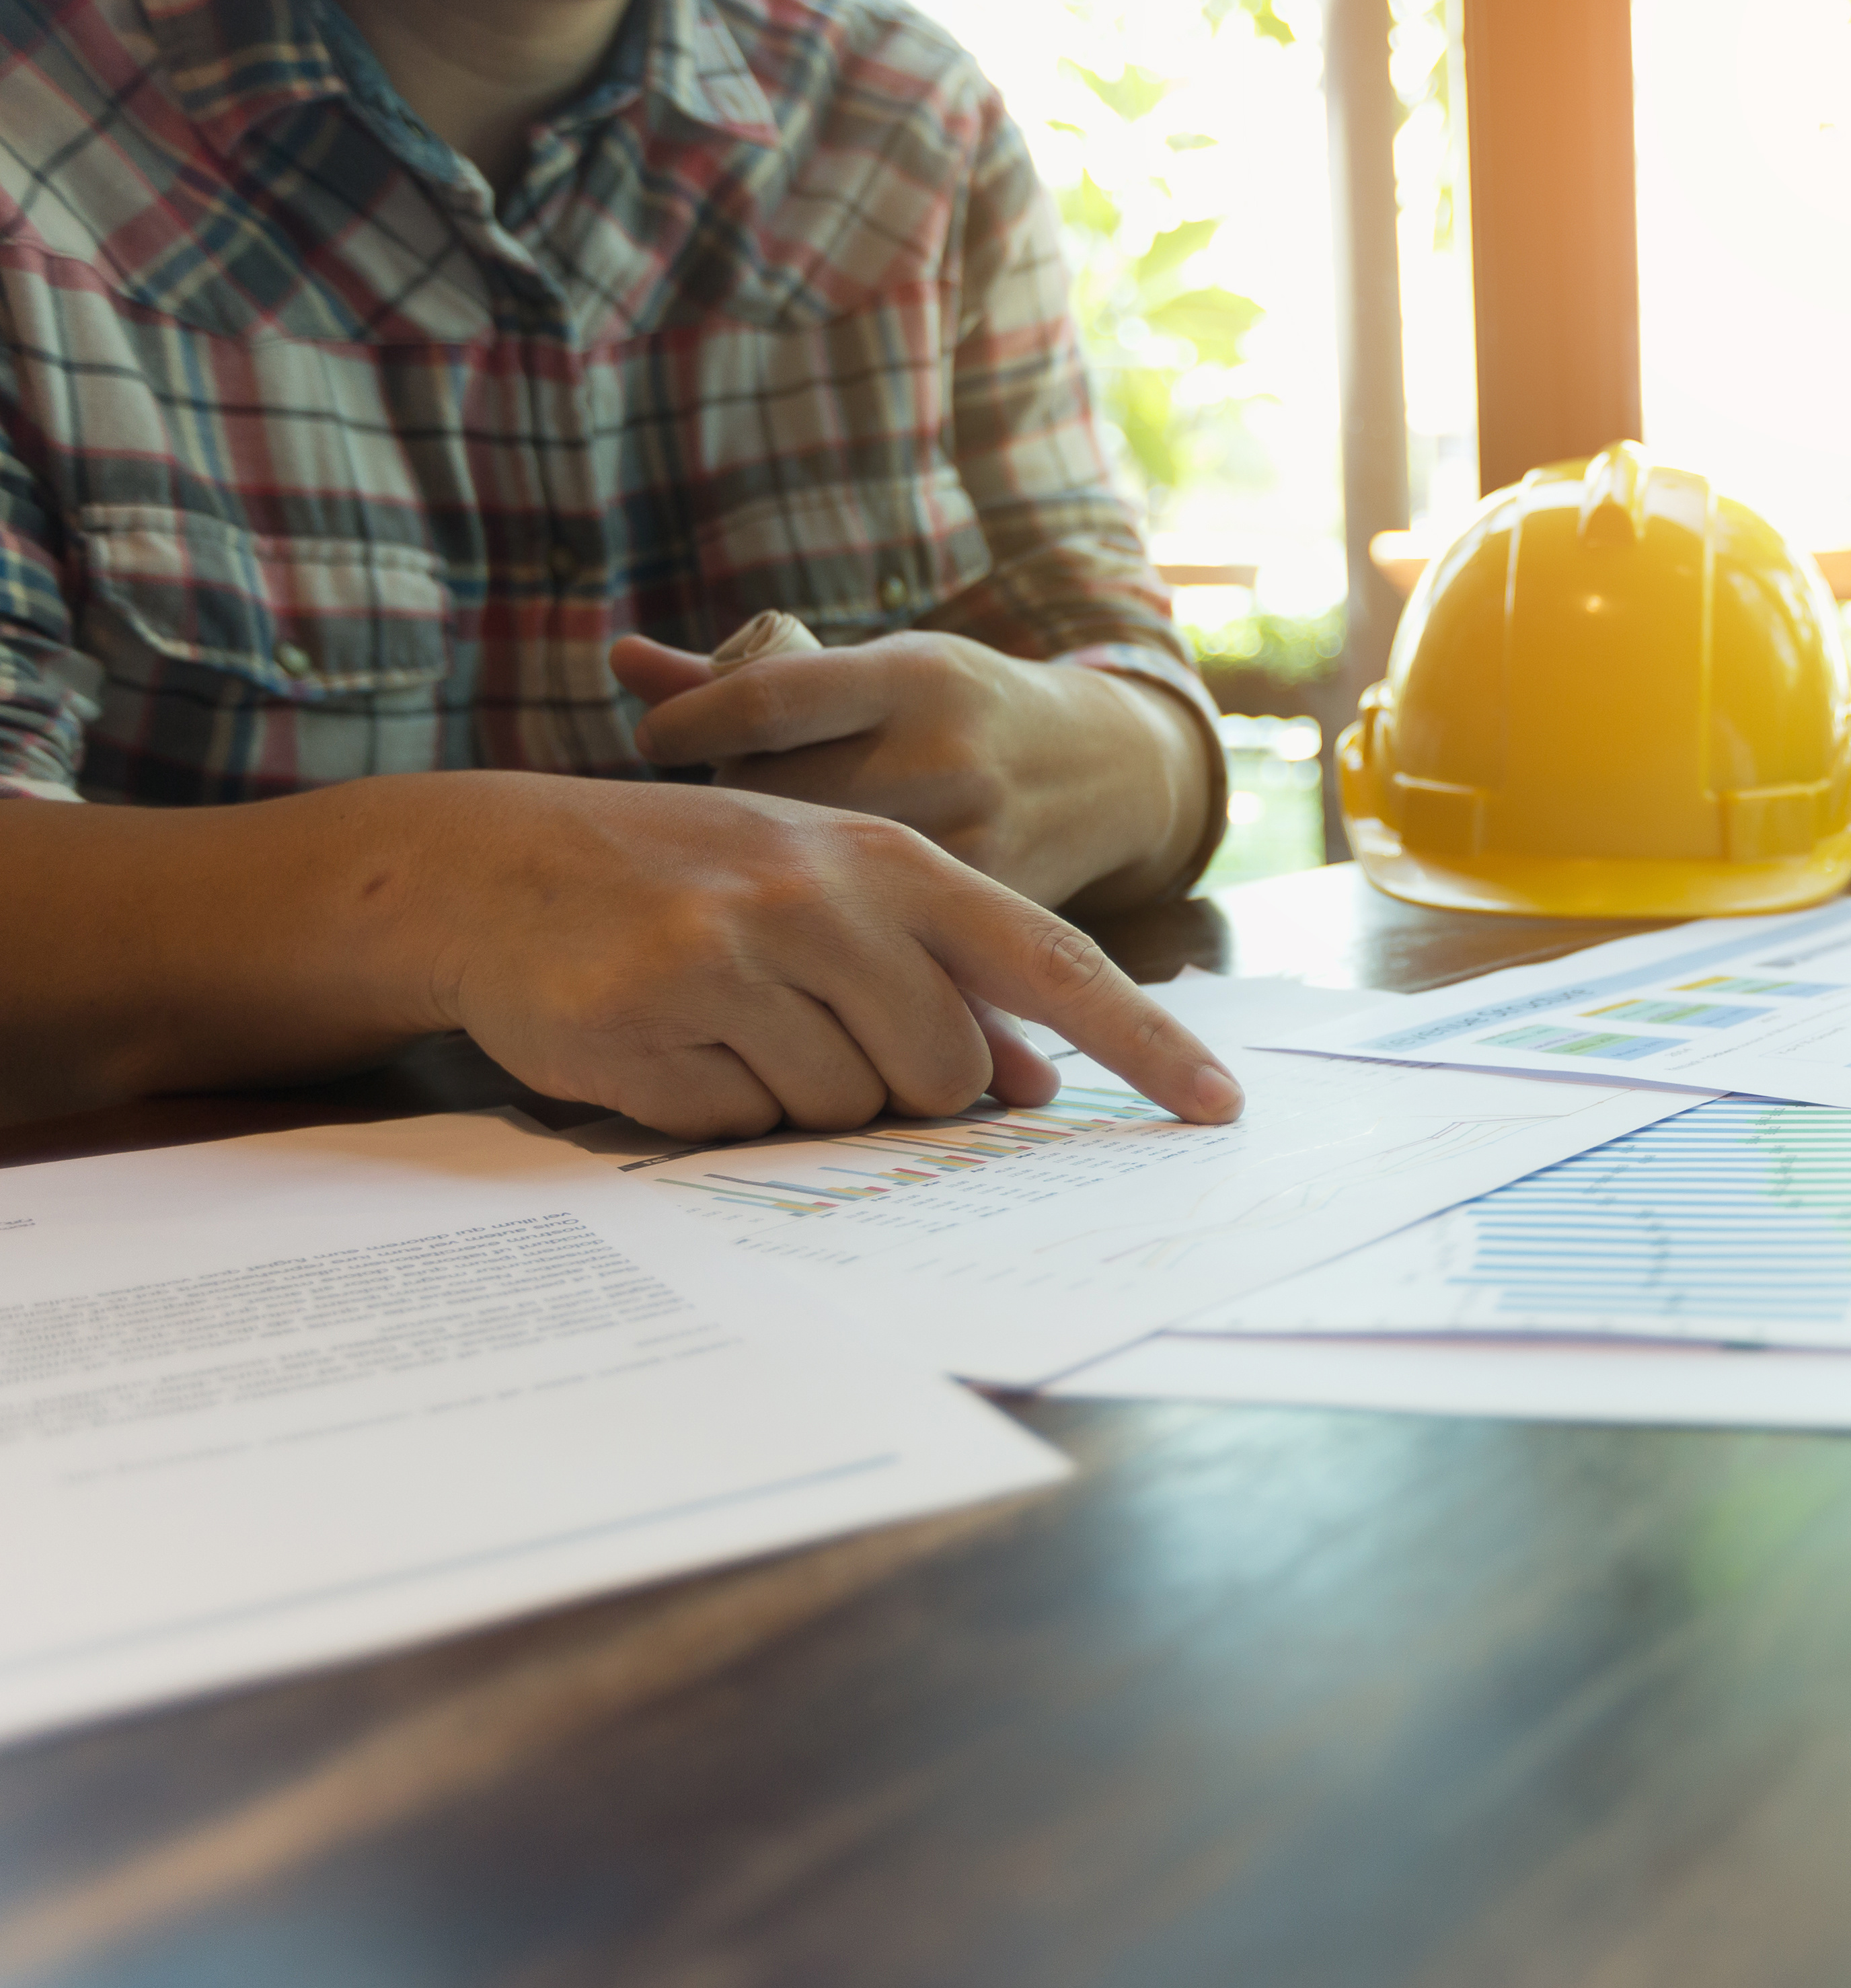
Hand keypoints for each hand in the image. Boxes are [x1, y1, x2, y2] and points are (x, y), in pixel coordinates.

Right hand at [381, 772, 1242, 1140]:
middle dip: (897, 1084)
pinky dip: (711, 1105)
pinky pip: (737, 1125)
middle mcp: (825, 899)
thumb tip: (1028, 1083)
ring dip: (797, 1095)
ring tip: (728, 1020)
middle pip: (945, 1071)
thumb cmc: (689, 883)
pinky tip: (666, 1039)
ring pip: (844, 1109)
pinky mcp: (653, 1017)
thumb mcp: (828, 895)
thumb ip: (938, 975)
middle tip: (809, 1027)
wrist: (495, 864)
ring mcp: (736, 956)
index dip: (1143, 1043)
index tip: (1219, 1107)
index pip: (1055, 963)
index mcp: (892, 861)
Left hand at [613, 631, 1209, 913]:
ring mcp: (973, 833)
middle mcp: (945, 752)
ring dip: (768, 880)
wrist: (1110, 770)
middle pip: (778, 797)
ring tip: (754, 866)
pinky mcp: (990, 903)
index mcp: (911, 677)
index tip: (656, 737)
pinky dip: (833, 928)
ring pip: (822, 877)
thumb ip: (749, 677)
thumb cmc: (961, 709)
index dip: (689, 720)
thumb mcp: (879, 670)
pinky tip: (811, 919)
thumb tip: (619, 657)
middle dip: (726, 811)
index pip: (766, 697)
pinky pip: (880, 930)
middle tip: (708, 813)